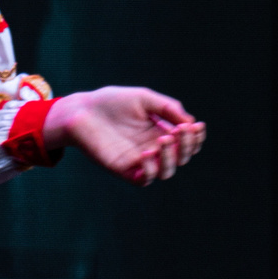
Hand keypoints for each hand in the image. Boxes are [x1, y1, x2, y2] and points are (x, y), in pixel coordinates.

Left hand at [46, 87, 204, 184]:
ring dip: (171, 158)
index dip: (195, 138)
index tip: (195, 126)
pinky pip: (144, 179)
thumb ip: (167, 108)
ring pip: (166, 171)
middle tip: (180, 130)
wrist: (82, 110)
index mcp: (160, 132)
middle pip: (181, 157)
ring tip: (165, 138)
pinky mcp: (122, 169)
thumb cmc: (111, 102)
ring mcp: (138, 161)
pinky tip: (147, 153)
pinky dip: (151, 169)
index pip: (186, 142)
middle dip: (187, 145)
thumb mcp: (144, 99)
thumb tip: (190, 122)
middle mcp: (152, 148)